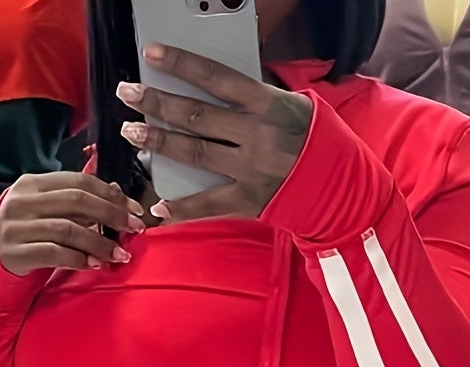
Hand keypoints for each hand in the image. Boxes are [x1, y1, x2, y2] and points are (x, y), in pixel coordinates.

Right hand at [0, 172, 145, 275]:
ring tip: (119, 254)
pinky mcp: (17, 252)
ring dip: (99, 242)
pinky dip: (78, 259)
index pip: (78, 181)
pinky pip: (54, 253)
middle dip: (111, 214)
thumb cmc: (28, 233)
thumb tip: (117, 193)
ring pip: (68, 228)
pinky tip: (95, 264)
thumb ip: (76, 202)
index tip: (134, 209)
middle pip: (76, 201)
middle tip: (133, 229)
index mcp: (33, 183)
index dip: (110, 194)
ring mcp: (17, 227)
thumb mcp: (47, 210)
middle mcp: (23, 201)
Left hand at [118, 44, 310, 221]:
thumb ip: (252, 99)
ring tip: (132, 133)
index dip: (181, 64)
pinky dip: (182, 208)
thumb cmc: (313, 139)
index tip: (152, 54)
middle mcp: (255, 135)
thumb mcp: (290, 105)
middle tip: (128, 93)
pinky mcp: (249, 200)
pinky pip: (209, 205)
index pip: (215, 78)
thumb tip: (212, 88)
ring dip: (160, 143)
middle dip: (157, 103)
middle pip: (196, 116)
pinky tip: (158, 206)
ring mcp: (250, 169)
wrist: (341, 183)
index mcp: (265, 104)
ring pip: (196, 153)